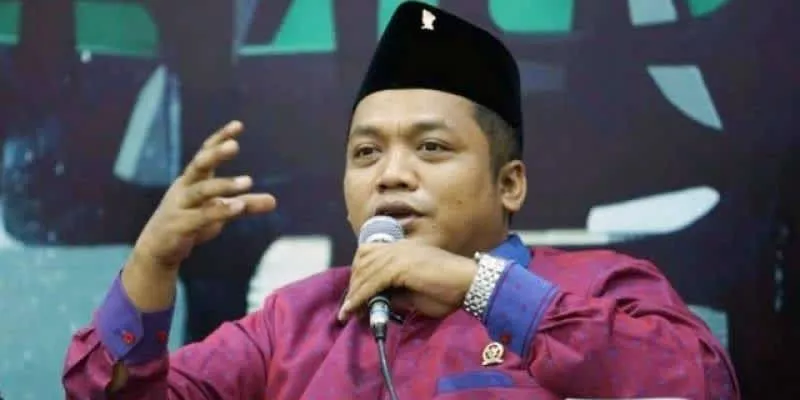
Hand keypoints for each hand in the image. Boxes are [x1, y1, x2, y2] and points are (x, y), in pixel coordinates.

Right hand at [132, 120, 276, 271]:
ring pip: (201, 191)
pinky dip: (220, 210)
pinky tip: (239, 206)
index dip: (219, 139)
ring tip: (248, 181)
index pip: (204, 153)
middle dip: (215, 155)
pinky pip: (200, 216)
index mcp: (192, 179)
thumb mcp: (219, 212)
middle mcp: (184, 188)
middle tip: (235, 146)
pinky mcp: (179, 226)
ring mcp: (180, 206)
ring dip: (224, 185)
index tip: (238, 125)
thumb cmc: (190, 223)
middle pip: (198, 165)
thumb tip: (274, 201)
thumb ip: (245, 205)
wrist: (158, 249)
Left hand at [338, 240, 476, 320]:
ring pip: (364, 270)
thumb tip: (377, 303)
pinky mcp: (400, 266)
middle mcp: (398, 247)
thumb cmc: (449, 290)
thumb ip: (396, 295)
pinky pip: (372, 282)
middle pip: (363, 258)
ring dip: (354, 292)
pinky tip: (353, 309)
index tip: (354, 293)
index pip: (371, 253)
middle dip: (354, 282)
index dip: (360, 272)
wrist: (469, 284)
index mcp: (404, 249)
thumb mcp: (416, 294)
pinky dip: (359, 297)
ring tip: (348, 312)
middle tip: (349, 305)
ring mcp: (399, 254)